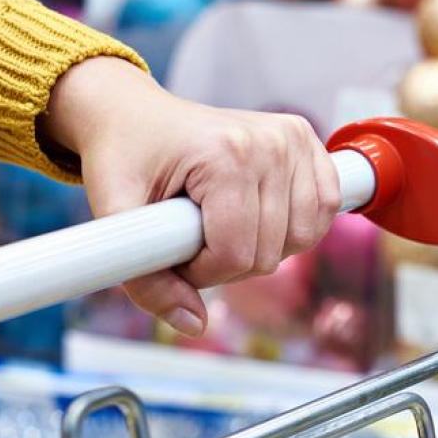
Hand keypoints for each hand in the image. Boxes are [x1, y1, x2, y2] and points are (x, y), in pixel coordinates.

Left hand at [44, 57, 339, 334]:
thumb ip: (145, 279)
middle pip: (270, 252)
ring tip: (224, 225)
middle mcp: (270, 143)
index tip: (173, 251)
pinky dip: (297, 227)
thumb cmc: (123, 156)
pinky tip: (263, 217)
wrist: (134, 112)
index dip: (201, 272)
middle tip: (193, 237)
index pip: (236, 253)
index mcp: (225, 154)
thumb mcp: (113, 213)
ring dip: (263, 247)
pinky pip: (324, 210)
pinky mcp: (307, 139)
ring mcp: (294, 139)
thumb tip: (194, 324)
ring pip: (301, 238)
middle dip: (227, 262)